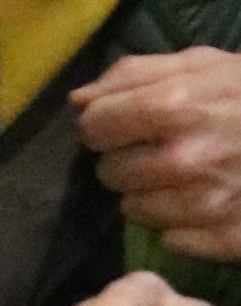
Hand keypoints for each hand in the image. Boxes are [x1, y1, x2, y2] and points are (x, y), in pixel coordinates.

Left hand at [75, 46, 240, 259]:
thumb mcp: (203, 65)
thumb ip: (134, 76)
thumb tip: (80, 100)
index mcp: (174, 108)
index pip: (94, 128)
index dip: (103, 125)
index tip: (120, 126)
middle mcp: (186, 159)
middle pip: (110, 173)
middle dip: (125, 160)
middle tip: (157, 152)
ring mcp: (209, 203)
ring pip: (135, 211)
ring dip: (148, 195)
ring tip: (182, 177)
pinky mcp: (232, 239)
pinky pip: (174, 240)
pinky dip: (182, 226)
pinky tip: (206, 204)